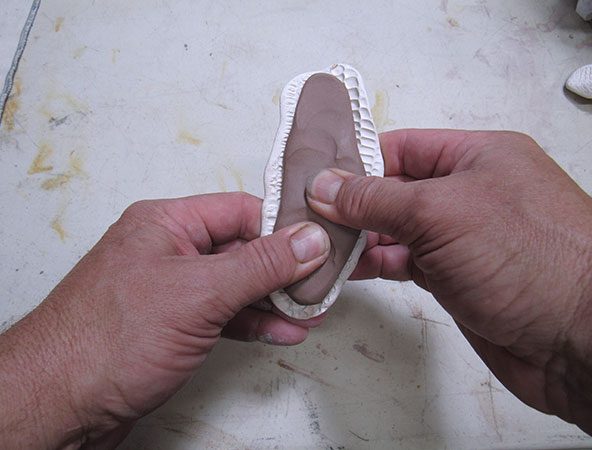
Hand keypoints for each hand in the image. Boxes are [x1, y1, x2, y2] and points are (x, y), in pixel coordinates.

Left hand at [0, 192, 329, 448]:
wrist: (59, 406)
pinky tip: (282, 331)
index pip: (240, 211)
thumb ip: (258, 265)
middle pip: (242, 248)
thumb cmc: (104, 343)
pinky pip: (225, 315)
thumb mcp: (197, 294)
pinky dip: (254, 323)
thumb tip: (307, 241)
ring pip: (237, 285)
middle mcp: (168, 251)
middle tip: (323, 281)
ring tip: (311, 311)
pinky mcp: (173, 325)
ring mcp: (171, 290)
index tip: (321, 241)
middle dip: (285, 269)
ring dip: (275, 300)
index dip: (284, 225)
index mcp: (166, 223)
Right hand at [306, 129, 591, 437]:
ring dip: (358, 236)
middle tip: (306, 213)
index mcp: (478, 157)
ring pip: (396, 228)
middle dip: (351, 201)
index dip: (357, 158)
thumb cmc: (532, 260)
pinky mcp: (455, 277)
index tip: (316, 174)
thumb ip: (377, 198)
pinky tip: (347, 268)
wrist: (580, 341)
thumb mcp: (443, 212)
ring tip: (318, 243)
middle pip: (396, 188)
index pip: (403, 146)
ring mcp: (462, 238)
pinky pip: (403, 261)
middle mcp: (470, 193)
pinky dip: (374, 264)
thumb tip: (326, 186)